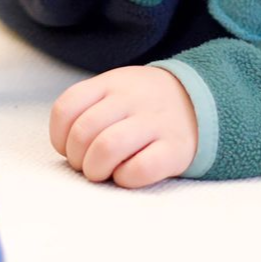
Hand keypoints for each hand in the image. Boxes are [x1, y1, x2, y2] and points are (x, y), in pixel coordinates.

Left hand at [49, 66, 197, 188]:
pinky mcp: (175, 148)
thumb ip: (88, 108)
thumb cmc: (144, 105)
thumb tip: (66, 147)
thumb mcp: (116, 90)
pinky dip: (126, 178)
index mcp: (111, 83)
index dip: (59, 136)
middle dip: (77, 158)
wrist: (201, 102)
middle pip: (84, 132)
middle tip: (88, 165)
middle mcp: (131, 99)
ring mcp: (154, 122)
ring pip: (107, 147)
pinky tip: (128, 175)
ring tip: (103, 172)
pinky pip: (140, 168)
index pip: (67, 107)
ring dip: (96, 169)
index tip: (69, 148)